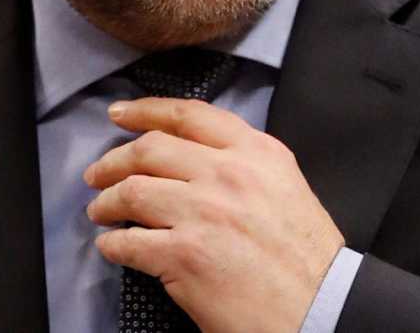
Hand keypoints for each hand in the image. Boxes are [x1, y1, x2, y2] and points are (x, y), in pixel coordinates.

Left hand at [84, 97, 344, 332]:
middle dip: (113, 160)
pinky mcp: (185, 256)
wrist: (321, 309)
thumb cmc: (305, 258)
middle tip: (98, 174)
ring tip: (101, 211)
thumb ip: (243, 163)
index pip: (189, 115)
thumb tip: (190, 157)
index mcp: (256, 152)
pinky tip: (112, 246)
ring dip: (107, 202)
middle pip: (149, 149)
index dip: (145, 111)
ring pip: (132, 191)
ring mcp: (204, 213)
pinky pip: (130, 242)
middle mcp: (228, 174)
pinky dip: (112, 244)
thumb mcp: (284, 186)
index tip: (119, 114)